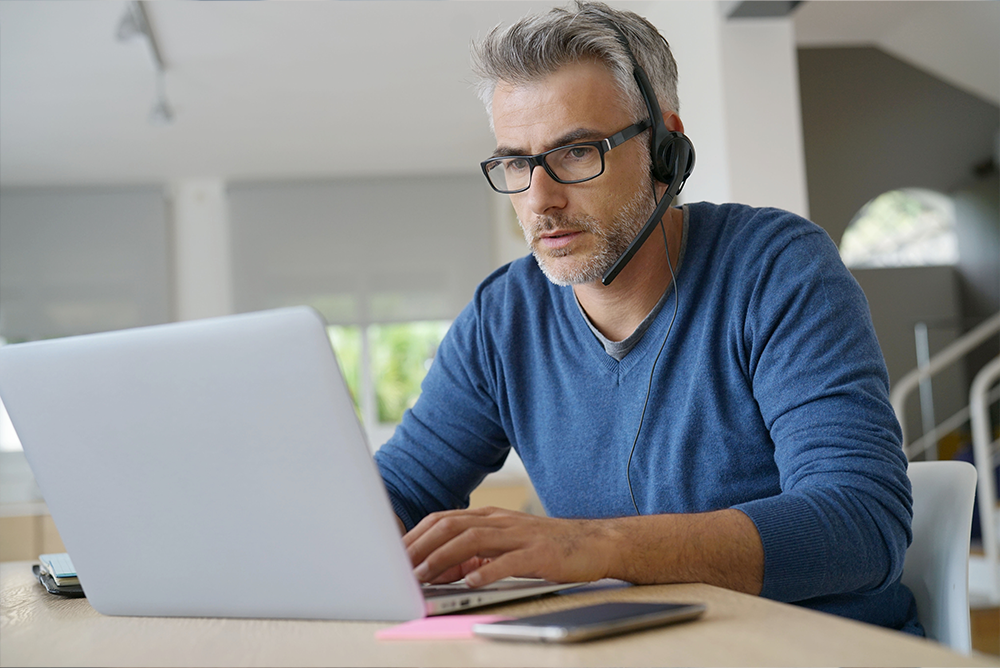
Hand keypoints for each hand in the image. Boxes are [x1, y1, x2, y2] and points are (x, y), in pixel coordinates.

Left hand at [403, 506, 614, 586]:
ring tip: (424, 574)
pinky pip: (510, 560)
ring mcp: (520, 535)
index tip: (394, 554)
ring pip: (474, 539)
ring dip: (444, 557)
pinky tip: (472, 581)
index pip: (444, 519)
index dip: (416, 535)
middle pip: (452, 525)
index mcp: (490, 518)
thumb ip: (475, 554)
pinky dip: (488, 570)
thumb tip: (441, 570)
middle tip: (399, 566)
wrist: (594, 543)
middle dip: (421, 545)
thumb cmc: (547, 547)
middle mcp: (501, 521)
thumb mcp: (506, 546)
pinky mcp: (539, 553)